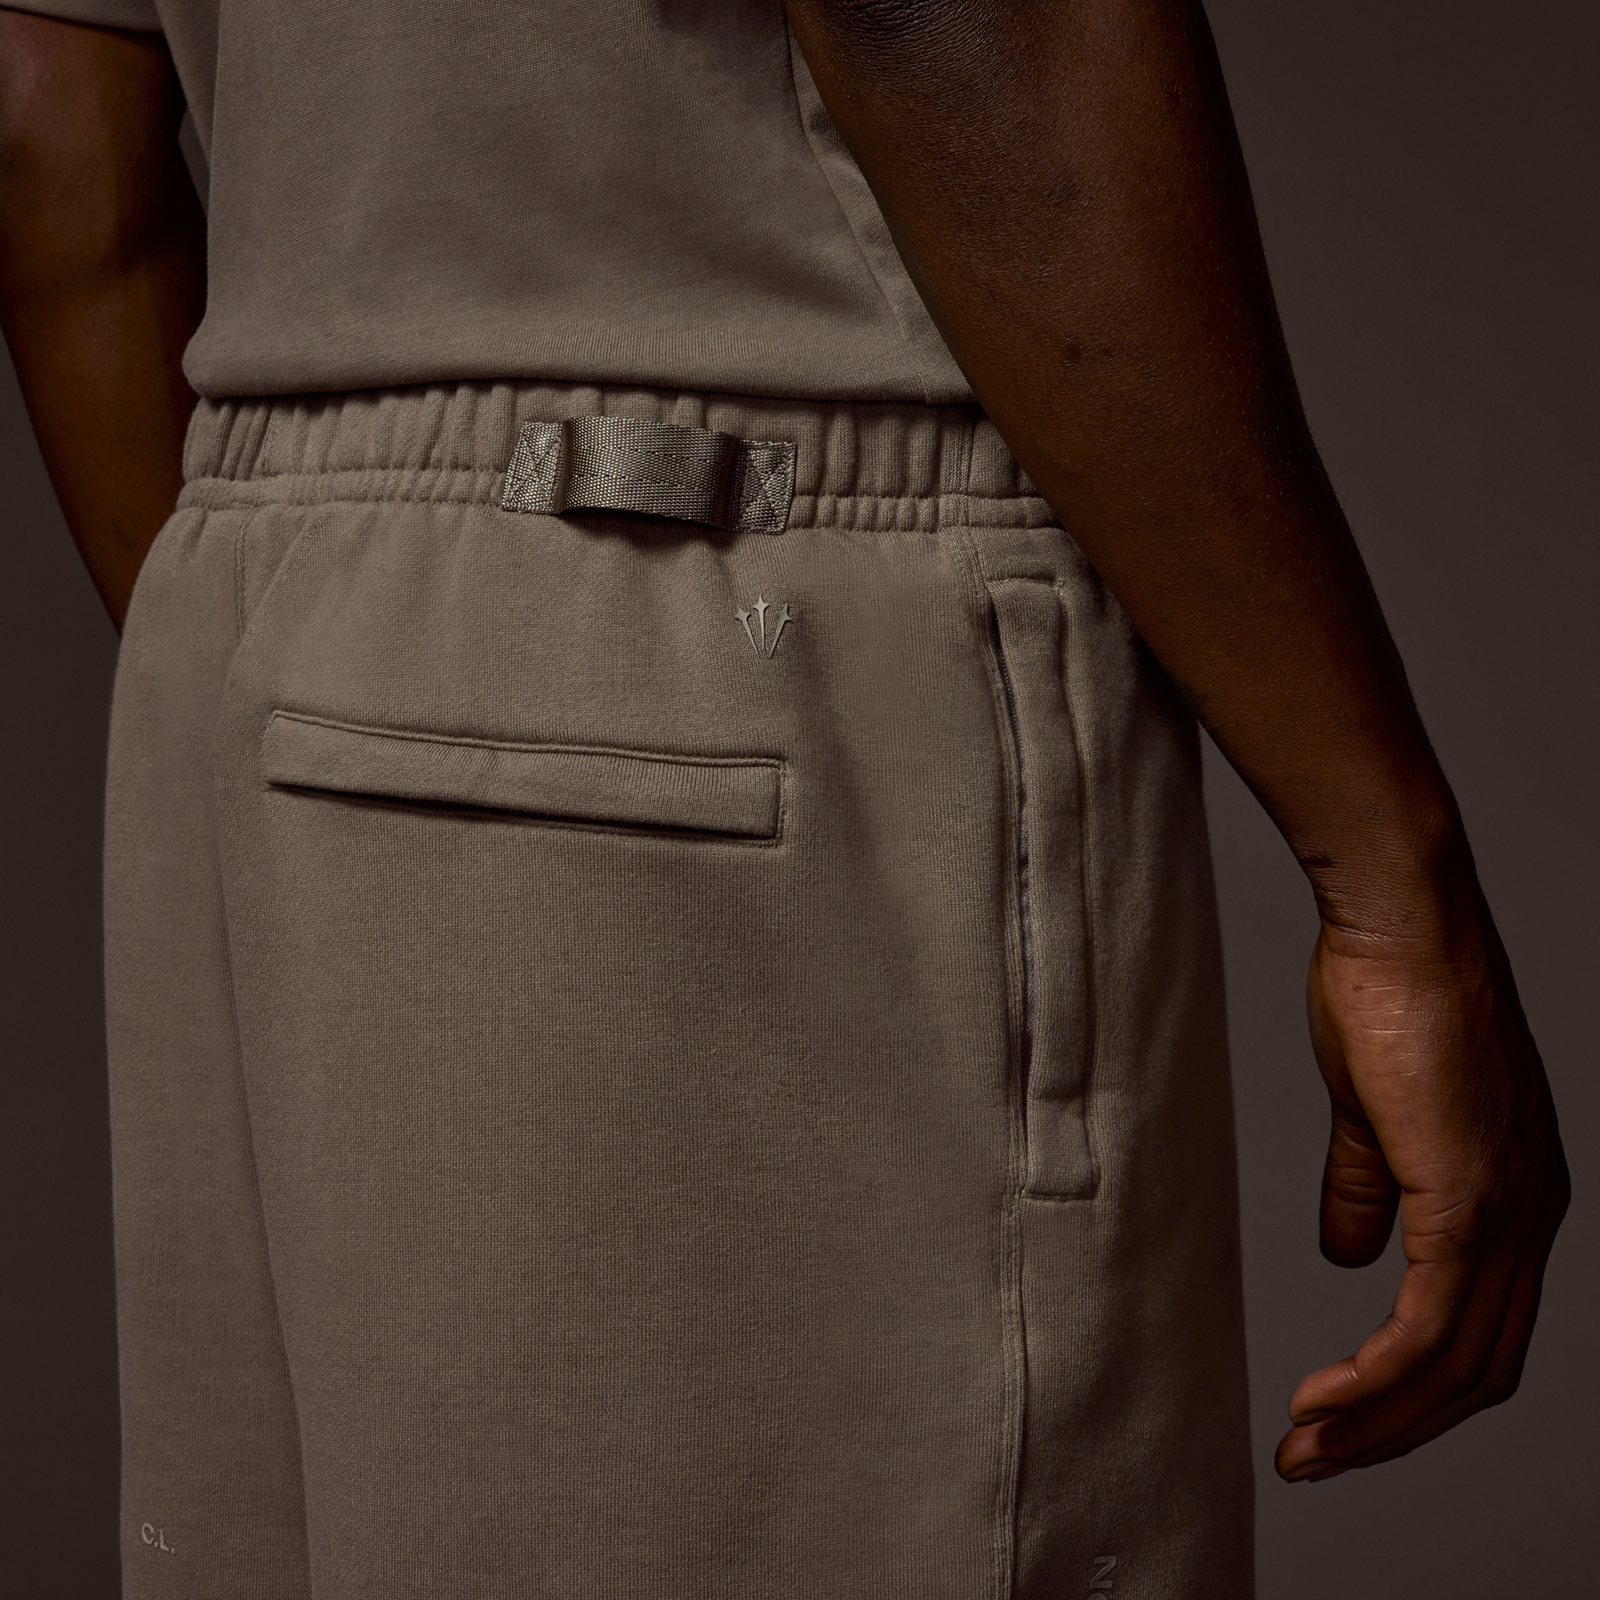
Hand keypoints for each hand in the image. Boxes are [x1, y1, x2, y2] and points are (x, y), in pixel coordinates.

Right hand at [1275, 894, 1568, 1480]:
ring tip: (1307, 1449)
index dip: (1411, 1388)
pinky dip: (1378, 1379)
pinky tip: (1328, 1401)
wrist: (1401, 925)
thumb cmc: (1385, 993)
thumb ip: (1367, 1188)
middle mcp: (1531, 1218)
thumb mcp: (1372, 1113)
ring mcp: (1508, 1212)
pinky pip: (1429, 1325)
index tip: (1337, 1415)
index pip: (1479, 1330)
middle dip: (1395, 1430)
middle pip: (1478, 1370)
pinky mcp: (1470, 1200)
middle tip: (1316, 1460)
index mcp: (1513, 1196)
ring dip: (1378, 1421)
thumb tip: (1348, 1253)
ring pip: (1457, 1364)